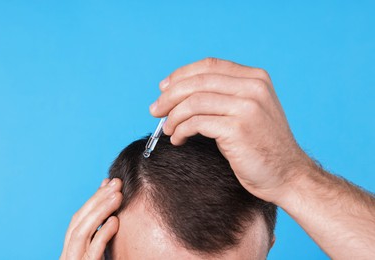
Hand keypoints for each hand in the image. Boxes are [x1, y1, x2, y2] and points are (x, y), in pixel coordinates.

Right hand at [60, 178, 122, 259]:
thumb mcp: (100, 248)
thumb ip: (102, 228)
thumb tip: (108, 196)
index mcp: (71, 248)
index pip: (79, 218)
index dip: (95, 198)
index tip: (111, 182)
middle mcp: (69, 254)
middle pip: (78, 221)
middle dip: (98, 199)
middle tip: (116, 183)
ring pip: (81, 233)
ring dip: (100, 211)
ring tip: (118, 196)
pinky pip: (91, 252)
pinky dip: (102, 234)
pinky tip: (114, 221)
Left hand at [150, 58, 311, 202]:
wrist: (288, 174)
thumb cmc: (262, 146)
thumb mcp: (249, 110)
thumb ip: (224, 96)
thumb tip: (181, 93)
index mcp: (255, 78)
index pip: (209, 65)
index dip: (182, 74)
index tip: (164, 88)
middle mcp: (253, 87)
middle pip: (197, 81)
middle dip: (170, 96)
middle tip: (155, 110)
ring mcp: (247, 106)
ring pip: (193, 101)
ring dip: (173, 116)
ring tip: (168, 130)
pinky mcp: (237, 128)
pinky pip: (196, 122)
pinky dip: (180, 130)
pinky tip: (178, 139)